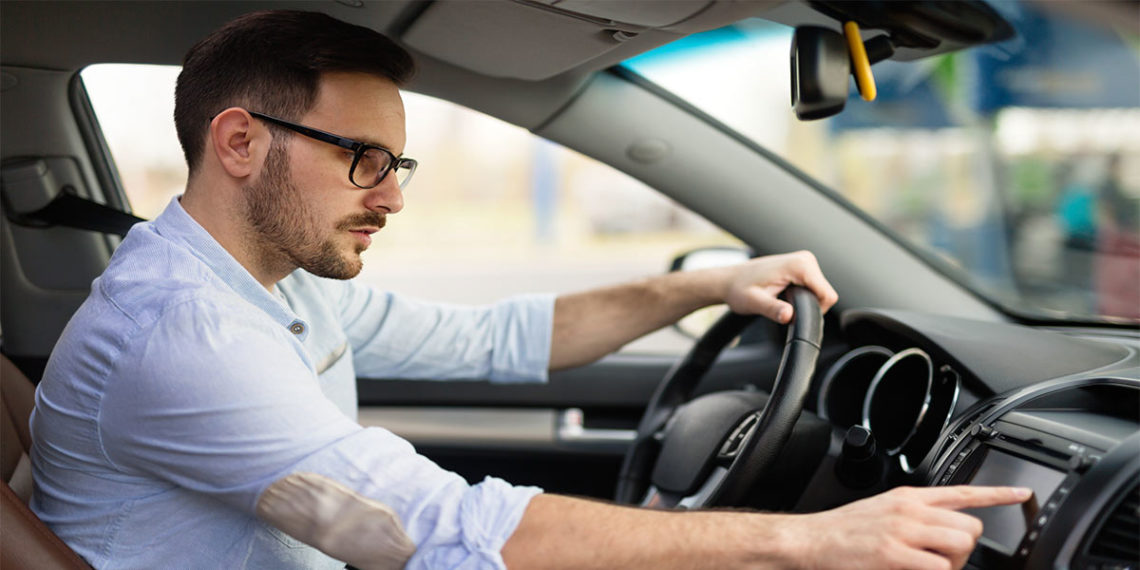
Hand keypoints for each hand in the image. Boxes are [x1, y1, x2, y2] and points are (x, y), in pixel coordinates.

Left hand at [721, 251, 838, 322]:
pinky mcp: (801, 266)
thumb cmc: (738, 289)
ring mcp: (804, 261)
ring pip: (820, 292)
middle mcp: (805, 259)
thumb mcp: (754, 303)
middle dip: (808, 307)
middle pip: (825, 294)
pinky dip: (802, 297)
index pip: (827, 295)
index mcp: (799, 265)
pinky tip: (784, 295)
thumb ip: (772, 309)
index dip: (814, 311)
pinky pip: (813, 288)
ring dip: (804, 302)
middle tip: (782, 307)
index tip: (792, 313)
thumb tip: (788, 315)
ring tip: (781, 300)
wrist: (729, 280)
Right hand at [782, 485, 1030, 569]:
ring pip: (960, 544)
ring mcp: (902, 531)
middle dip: (965, 548)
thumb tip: (942, 530)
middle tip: (944, 559)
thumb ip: (914, 515)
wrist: (811, 539)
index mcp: (908, 497)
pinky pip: (938, 566)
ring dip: (954, 563)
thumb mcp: (882, 510)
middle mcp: (909, 510)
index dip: (997, 493)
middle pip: (969, 525)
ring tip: (931, 567)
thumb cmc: (844, 531)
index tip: (1021, 493)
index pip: (962, 491)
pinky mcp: (894, 555)